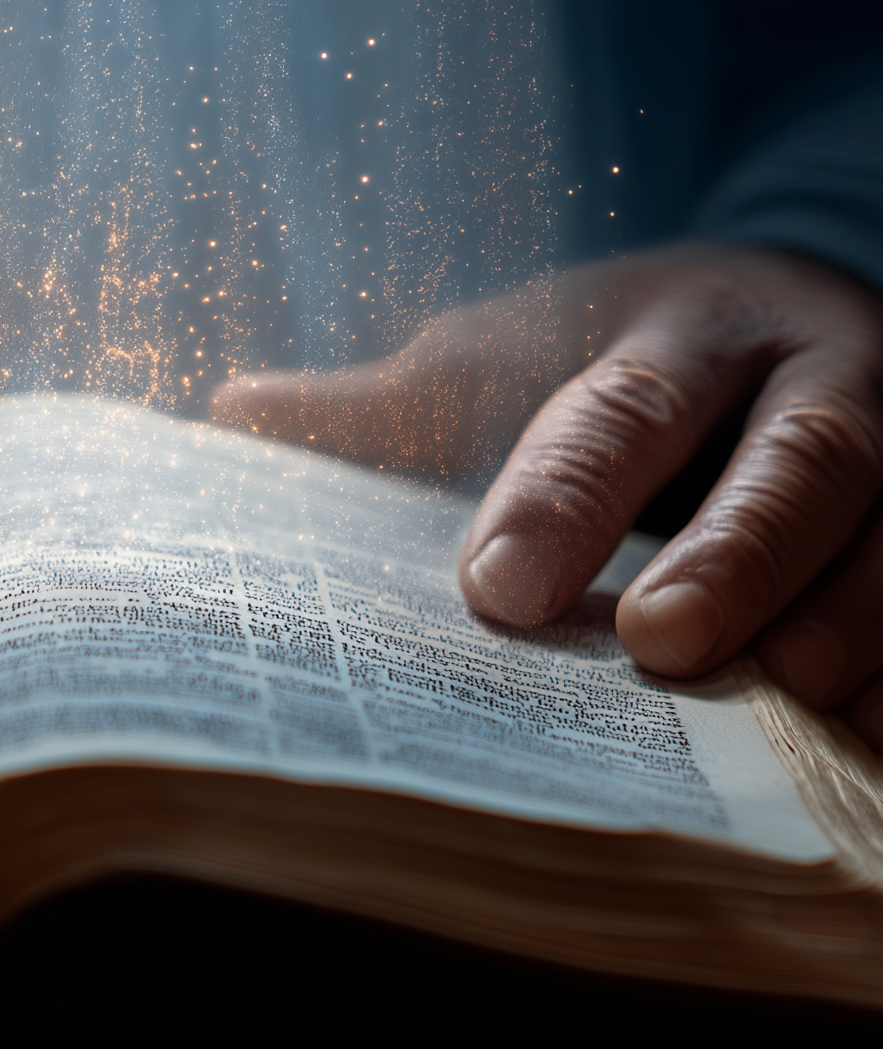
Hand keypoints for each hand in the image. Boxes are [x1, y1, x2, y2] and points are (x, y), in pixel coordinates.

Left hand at [211, 244, 882, 746]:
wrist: (781, 316)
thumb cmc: (617, 362)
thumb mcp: (509, 354)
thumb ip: (390, 403)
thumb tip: (230, 411)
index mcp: (685, 329)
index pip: (620, 412)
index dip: (563, 497)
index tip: (498, 589)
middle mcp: (819, 374)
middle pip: (800, 459)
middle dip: (737, 549)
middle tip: (664, 642)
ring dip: (858, 610)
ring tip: (798, 697)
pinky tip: (871, 731)